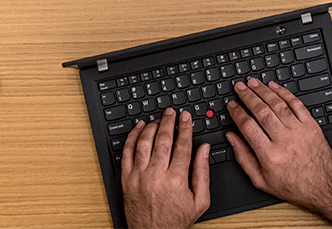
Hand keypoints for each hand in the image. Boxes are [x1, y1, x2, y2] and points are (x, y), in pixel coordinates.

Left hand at [121, 108, 209, 228]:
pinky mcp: (127, 179)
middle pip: (163, 140)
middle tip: (171, 113)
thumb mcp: (199, 201)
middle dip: (168, 122)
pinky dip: (132, 137)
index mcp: (177, 180)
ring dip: (151, 127)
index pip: (182, 145)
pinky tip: (138, 128)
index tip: (185, 118)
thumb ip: (203, 173)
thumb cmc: (176, 220)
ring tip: (157, 119)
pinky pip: (127, 152)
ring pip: (144, 143)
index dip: (185, 128)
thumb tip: (204, 150)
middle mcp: (156, 175)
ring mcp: (139, 176)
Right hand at [225, 79, 331, 210]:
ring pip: (277, 105)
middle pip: (261, 111)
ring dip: (263, 91)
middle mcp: (284, 141)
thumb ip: (243, 157)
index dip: (237, 113)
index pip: (248, 126)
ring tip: (253, 83)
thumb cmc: (293, 185)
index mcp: (269, 155)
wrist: (323, 187)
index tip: (231, 105)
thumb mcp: (261, 180)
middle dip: (248, 96)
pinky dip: (284, 93)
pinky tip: (274, 87)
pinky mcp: (311, 126)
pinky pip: (296, 104)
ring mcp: (299, 131)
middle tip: (239, 88)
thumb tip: (232, 138)